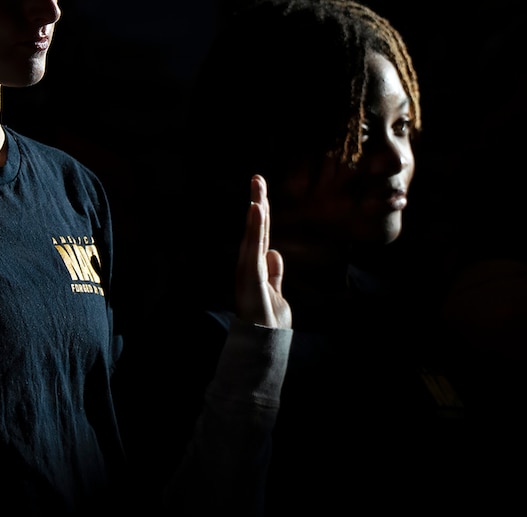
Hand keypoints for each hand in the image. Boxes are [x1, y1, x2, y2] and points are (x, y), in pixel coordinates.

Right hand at [234, 174, 290, 328]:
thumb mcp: (277, 295)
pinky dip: (254, 230)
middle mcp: (250, 267)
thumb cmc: (268, 324)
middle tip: (257, 178)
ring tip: (257, 191)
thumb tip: (275, 253)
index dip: (262, 214)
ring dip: (255, 214)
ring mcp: (248, 273)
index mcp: (257, 269)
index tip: (261, 190)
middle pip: (256, 231)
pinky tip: (256, 212)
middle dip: (257, 204)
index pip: (261, 236)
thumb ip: (275, 275)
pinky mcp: (250, 279)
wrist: (261, 349)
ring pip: (253, 238)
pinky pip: (254, 250)